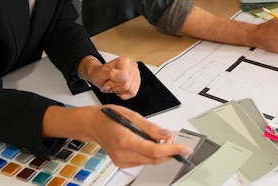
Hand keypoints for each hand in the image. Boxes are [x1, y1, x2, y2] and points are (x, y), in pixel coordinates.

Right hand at [53, 106, 192, 168]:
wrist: (93, 124)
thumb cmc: (109, 116)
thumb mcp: (132, 115)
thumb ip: (151, 127)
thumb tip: (167, 134)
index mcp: (125, 140)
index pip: (154, 150)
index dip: (172, 150)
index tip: (184, 148)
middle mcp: (123, 154)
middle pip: (154, 159)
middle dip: (169, 151)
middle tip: (176, 142)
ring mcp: (122, 161)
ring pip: (149, 162)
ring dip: (161, 153)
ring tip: (163, 141)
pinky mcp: (122, 163)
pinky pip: (142, 161)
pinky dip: (151, 154)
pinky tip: (151, 144)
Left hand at [85, 56, 140, 98]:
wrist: (100, 75)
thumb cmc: (101, 73)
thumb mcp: (101, 74)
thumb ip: (111, 74)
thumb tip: (124, 77)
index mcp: (124, 61)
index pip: (124, 80)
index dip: (113, 84)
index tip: (107, 80)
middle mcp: (133, 66)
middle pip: (127, 86)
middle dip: (115, 87)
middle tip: (109, 83)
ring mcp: (136, 74)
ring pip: (130, 90)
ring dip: (118, 90)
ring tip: (113, 84)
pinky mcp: (137, 83)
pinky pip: (132, 93)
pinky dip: (122, 93)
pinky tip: (118, 87)